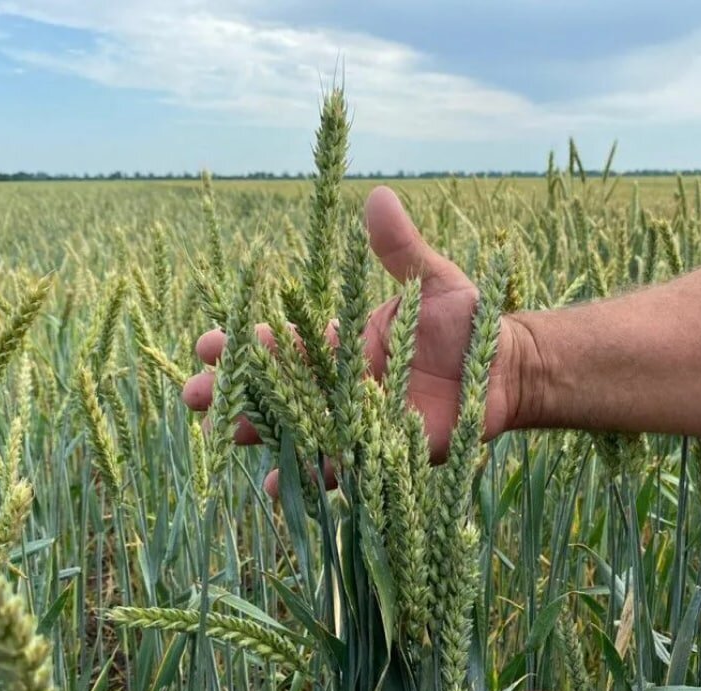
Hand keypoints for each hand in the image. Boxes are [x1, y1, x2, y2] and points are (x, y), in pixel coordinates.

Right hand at [181, 186, 529, 493]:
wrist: (505, 370)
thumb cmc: (467, 322)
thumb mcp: (431, 281)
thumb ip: (400, 249)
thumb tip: (378, 196)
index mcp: (341, 344)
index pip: (284, 343)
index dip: (247, 344)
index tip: (210, 343)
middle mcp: (340, 386)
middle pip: (277, 390)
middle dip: (235, 391)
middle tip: (194, 395)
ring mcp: (356, 422)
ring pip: (297, 429)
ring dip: (259, 433)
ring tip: (223, 436)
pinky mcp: (379, 453)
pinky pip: (338, 470)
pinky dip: (308, 478)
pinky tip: (277, 485)